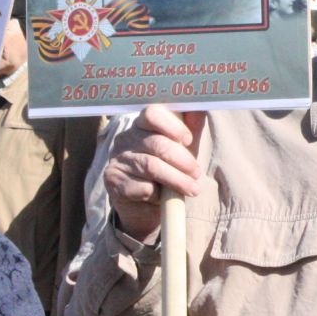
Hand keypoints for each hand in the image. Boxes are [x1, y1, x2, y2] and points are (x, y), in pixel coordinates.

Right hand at [104, 105, 206, 240]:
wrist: (146, 206)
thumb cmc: (167, 170)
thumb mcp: (182, 149)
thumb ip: (191, 128)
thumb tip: (202, 109)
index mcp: (141, 125)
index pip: (151, 113)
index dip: (173, 125)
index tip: (189, 140)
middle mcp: (125, 139)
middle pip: (156, 143)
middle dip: (182, 159)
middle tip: (196, 172)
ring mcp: (117, 160)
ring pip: (151, 166)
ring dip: (177, 179)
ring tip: (192, 188)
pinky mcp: (114, 182)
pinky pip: (142, 187)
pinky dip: (158, 194)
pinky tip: (163, 198)